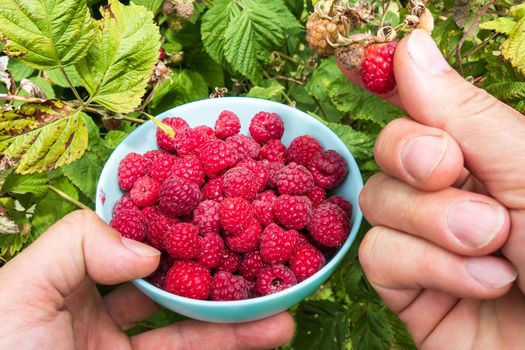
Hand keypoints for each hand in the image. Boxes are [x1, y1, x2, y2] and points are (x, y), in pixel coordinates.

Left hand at [0, 210, 293, 349]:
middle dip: (217, 262)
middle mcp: (104, 308)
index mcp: (74, 276)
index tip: (215, 204)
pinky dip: (234, 342)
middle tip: (259, 242)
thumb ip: (78, 245)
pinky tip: (270, 330)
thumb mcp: (22, 287)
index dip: (173, 221)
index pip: (134, 240)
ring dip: (241, 309)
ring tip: (285, 292)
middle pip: (173, 279)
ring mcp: (126, 346)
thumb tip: (148, 248)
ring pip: (193, 322)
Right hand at [341, 29, 524, 348]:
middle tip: (451, 171)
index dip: (392, 81)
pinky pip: (374, 255)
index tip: (362, 63)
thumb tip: (408, 47)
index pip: (427, 105)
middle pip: (389, 148)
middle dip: (415, 157)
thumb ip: (466, 114)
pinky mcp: (405, 285)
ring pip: (376, 200)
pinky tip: (480, 284)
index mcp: (487, 154)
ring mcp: (422, 238)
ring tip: (492, 249)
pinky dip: (425, 266)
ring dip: (431, 222)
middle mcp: (450, 191)